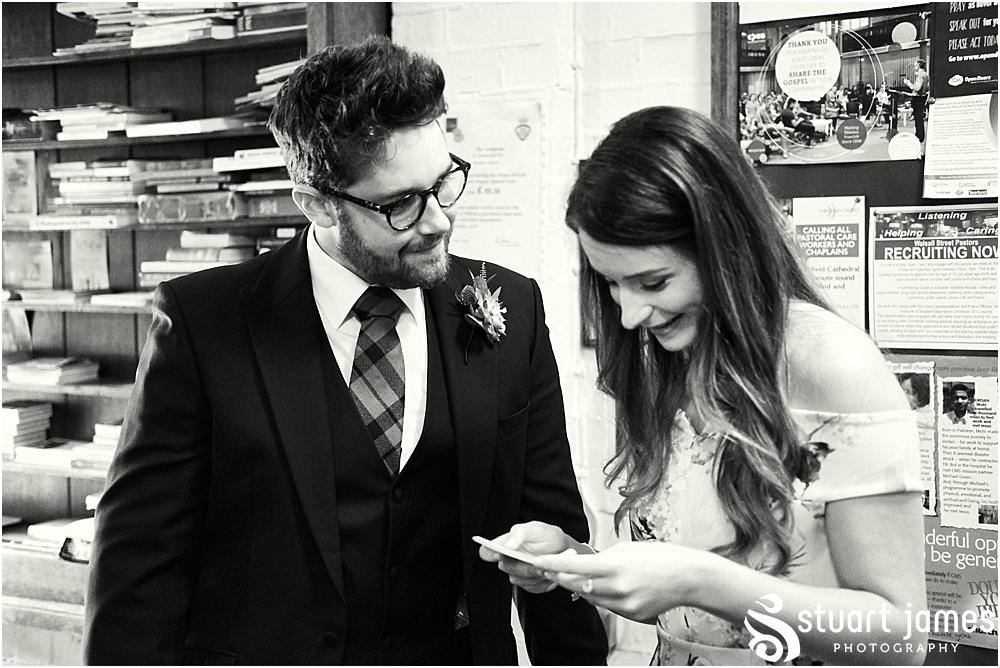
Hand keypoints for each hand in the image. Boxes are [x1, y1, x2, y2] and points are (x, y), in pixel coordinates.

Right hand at [477, 521, 570, 593]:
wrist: (565, 551)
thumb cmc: (548, 537)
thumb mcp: (536, 529)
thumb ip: (520, 533)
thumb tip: (507, 544)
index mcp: (506, 544)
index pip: (487, 551)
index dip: (490, 553)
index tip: (500, 552)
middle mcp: (509, 559)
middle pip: (505, 567)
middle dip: (522, 565)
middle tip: (536, 560)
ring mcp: (518, 573)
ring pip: (518, 580)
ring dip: (534, 574)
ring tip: (545, 565)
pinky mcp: (528, 585)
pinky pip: (531, 588)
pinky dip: (542, 582)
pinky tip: (547, 573)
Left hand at [534, 541, 712, 622]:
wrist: (688, 578)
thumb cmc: (659, 557)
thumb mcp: (626, 549)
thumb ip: (601, 559)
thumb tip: (580, 566)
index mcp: (616, 566)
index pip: (576, 567)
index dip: (553, 564)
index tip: (537, 561)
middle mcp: (618, 589)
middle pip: (577, 586)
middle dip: (563, 576)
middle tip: (555, 566)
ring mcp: (625, 605)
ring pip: (590, 598)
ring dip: (583, 587)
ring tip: (590, 573)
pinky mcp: (631, 616)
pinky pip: (606, 606)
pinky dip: (601, 596)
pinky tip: (610, 586)